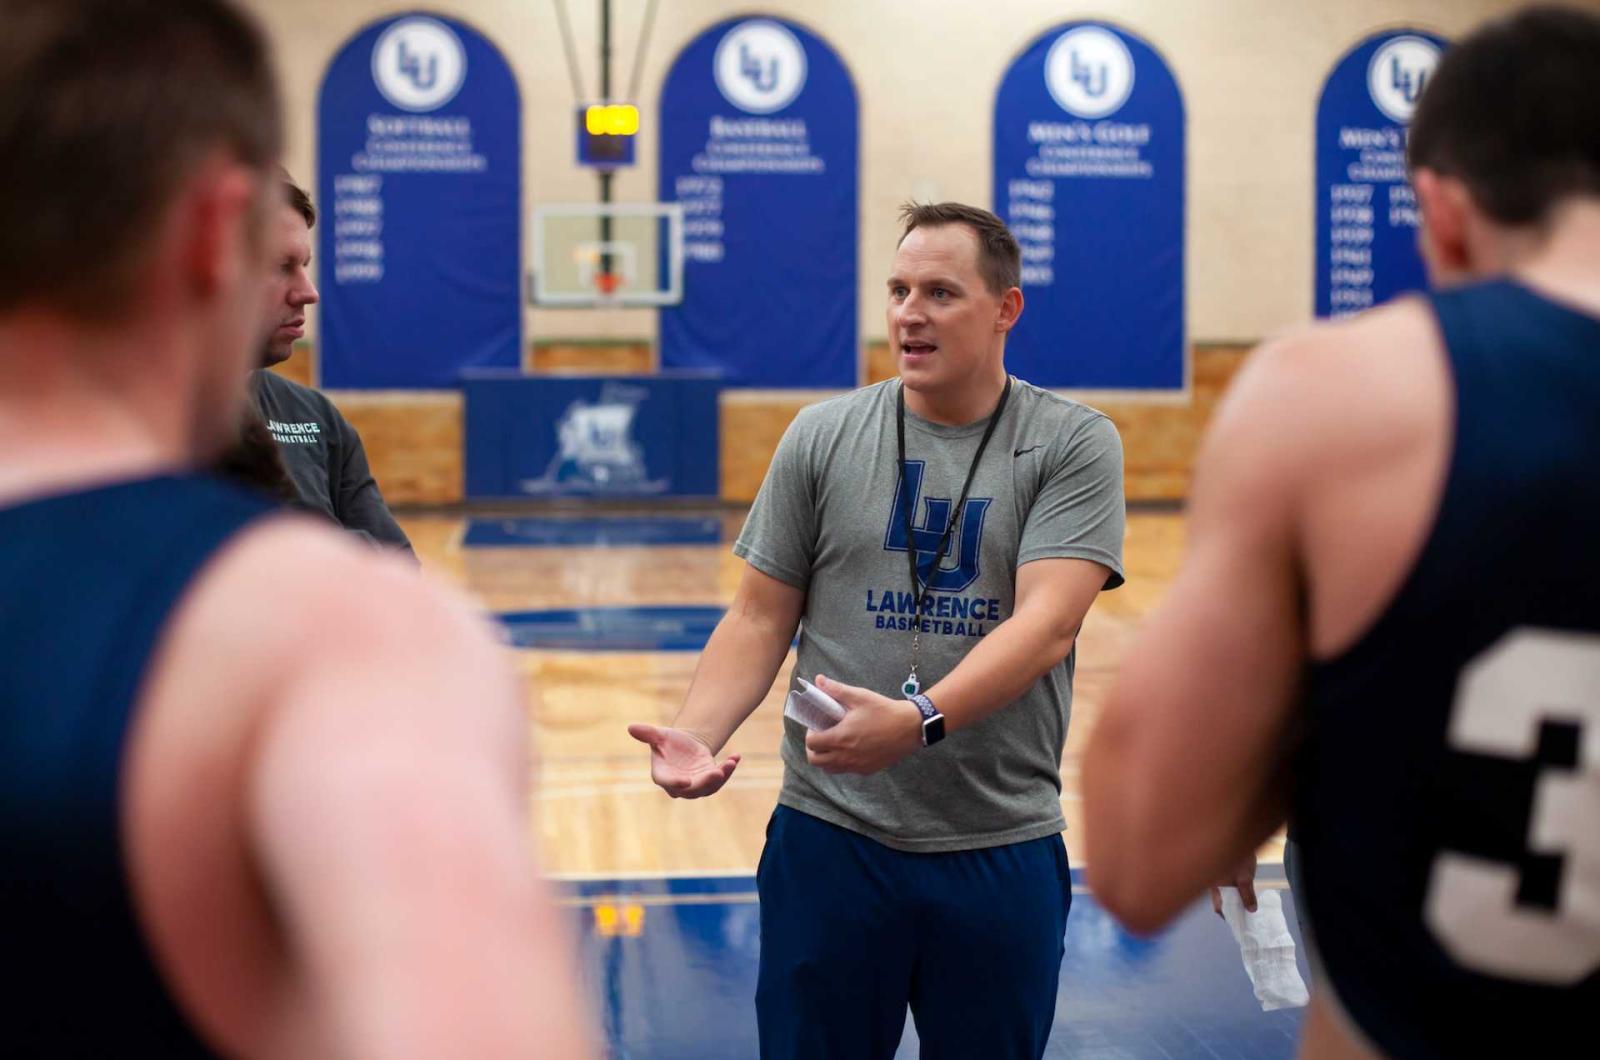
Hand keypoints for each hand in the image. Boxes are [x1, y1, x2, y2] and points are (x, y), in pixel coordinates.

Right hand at [627, 724, 740, 797]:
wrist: (683, 745)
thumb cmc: (667, 741)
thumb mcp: (658, 735)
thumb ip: (647, 734)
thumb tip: (631, 727)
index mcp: (663, 775)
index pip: (668, 782)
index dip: (676, 783)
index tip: (686, 781)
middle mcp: (679, 785)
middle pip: (692, 789)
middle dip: (706, 782)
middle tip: (717, 773)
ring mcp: (696, 785)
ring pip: (709, 787)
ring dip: (721, 777)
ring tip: (730, 763)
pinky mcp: (709, 780)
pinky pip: (720, 778)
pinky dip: (728, 769)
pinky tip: (736, 756)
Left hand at [802, 675, 923, 774]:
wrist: (910, 727)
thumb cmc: (884, 710)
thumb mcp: (860, 696)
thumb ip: (836, 690)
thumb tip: (818, 680)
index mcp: (841, 738)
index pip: (811, 743)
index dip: (810, 733)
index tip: (817, 725)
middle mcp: (846, 756)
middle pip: (815, 761)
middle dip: (813, 749)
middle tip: (822, 736)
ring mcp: (857, 765)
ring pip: (830, 769)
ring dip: (826, 758)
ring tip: (834, 743)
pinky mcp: (867, 770)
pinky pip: (846, 770)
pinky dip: (842, 763)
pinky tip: (850, 749)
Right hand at [1210, 852, 1257, 916]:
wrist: (1238, 836)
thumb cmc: (1238, 858)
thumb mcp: (1245, 878)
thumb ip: (1247, 894)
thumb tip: (1251, 910)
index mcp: (1216, 886)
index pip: (1218, 907)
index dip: (1227, 915)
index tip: (1239, 921)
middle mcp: (1214, 883)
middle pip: (1221, 901)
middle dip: (1233, 908)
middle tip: (1247, 914)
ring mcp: (1218, 877)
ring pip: (1225, 893)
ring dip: (1235, 899)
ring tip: (1248, 904)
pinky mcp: (1224, 871)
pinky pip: (1228, 886)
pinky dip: (1236, 891)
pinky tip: (1246, 892)